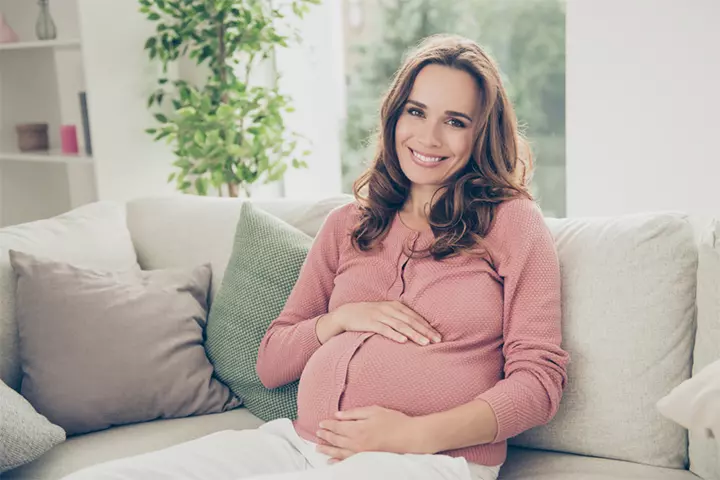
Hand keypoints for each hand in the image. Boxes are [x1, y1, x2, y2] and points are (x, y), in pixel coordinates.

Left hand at [315, 406, 431, 462]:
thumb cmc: (394, 421)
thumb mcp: (374, 410)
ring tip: (318, 447)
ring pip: (339, 452)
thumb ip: (354, 413)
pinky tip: (331, 461)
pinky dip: (338, 461)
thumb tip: (338, 415)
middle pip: (336, 440)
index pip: (337, 427)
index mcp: (358, 428)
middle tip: (317, 433)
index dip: (328, 425)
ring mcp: (361, 453)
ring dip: (327, 449)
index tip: (321, 423)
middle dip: (325, 436)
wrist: (410, 437)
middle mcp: (357, 442)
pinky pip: (348, 461)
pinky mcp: (367, 459)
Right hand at [316, 301, 441, 345]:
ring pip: (400, 326)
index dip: (427, 327)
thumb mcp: (386, 313)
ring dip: (414, 334)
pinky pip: (385, 329)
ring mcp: (380, 316)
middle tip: (437, 341)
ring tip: (425, 343)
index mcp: (396, 306)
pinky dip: (395, 335)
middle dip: (425, 331)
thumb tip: (417, 328)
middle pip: (411, 321)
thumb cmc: (369, 315)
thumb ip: (400, 318)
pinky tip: (403, 341)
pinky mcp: (370, 323)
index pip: (415, 317)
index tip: (438, 337)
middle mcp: (390, 309)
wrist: (347, 313)